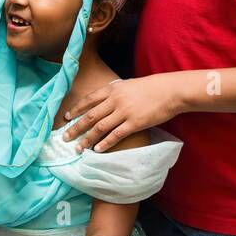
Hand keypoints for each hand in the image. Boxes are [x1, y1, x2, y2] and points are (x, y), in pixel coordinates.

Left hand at [62, 73, 184, 151]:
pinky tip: (97, 150)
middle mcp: (115, 100)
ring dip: (87, 138)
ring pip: (100, 127)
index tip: (65, 118)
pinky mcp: (134, 123)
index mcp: (113, 89)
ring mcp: (124, 112)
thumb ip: (115, 92)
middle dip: (76, 127)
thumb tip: (103, 98)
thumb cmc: (150, 87)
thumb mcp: (128, 85)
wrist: (170, 91)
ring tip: (78, 148)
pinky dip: (105, 143)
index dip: (76, 109)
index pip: (89, 100)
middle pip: (90, 115)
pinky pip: (116, 135)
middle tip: (64, 138)